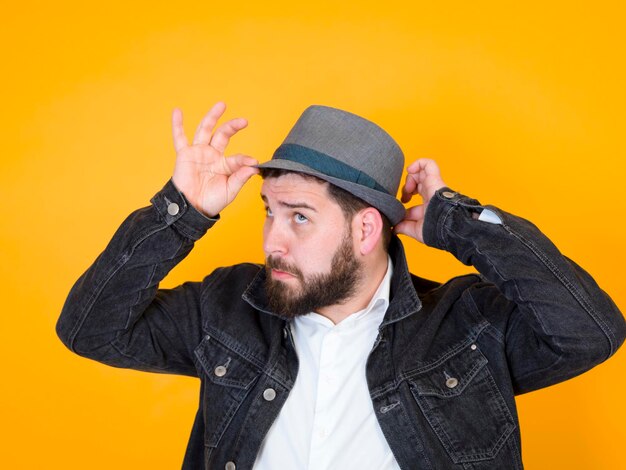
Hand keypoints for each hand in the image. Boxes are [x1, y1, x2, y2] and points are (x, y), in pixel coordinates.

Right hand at [171, 102, 258, 216]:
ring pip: (205, 130)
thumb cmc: (211, 201)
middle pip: (223, 135)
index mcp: (225, 165)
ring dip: (212, 117)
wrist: (192, 208)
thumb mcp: (230, 191)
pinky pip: (179, 137)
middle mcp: (212, 155)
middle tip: (243, 121)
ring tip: (221, 105)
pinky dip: (177, 124)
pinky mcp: (184, 154)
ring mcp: (198, 153)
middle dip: (233, 127)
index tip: (253, 162)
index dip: (245, 159)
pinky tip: (177, 111)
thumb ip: (240, 178)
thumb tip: (254, 167)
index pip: (237, 158)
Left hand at [394, 158, 446, 242]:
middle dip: (407, 186)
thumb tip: (393, 228)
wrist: (445, 226)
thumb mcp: (415, 229)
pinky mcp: (434, 179)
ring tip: (409, 188)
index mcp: (428, 204)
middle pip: (418, 181)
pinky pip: (429, 164)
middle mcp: (431, 193)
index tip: (401, 204)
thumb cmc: (435, 229)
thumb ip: (404, 227)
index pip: (417, 193)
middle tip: (404, 196)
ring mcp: (433, 185)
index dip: (406, 196)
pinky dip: (419, 163)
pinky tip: (410, 170)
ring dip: (411, 177)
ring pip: (422, 171)